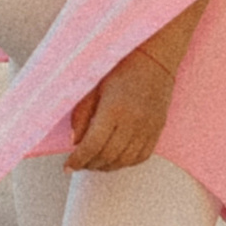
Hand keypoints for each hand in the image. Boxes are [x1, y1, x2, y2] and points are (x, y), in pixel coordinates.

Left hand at [67, 47, 175, 170]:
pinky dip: (126, 163)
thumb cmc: (120, 69)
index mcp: (114, 109)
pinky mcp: (158, 129)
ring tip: (94, 163)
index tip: (67, 167)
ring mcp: (148, 128)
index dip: (78, 160)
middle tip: (79, 164)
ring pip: (125, 161)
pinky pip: (142, 156)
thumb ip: (82, 114)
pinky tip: (115, 159)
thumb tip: (74, 142)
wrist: (154, 59)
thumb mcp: (94, 87)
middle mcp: (132, 122)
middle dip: (90, 164)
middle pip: (108, 156)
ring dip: (107, 167)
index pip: (93, 145)